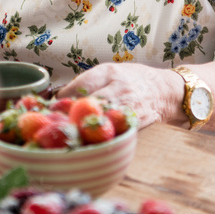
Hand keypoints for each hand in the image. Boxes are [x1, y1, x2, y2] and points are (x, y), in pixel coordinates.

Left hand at [56, 63, 181, 127]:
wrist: (164, 91)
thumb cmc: (132, 80)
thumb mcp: (110, 72)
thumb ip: (88, 82)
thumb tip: (60, 98)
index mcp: (109, 72)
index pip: (79, 86)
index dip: (61, 100)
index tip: (50, 108)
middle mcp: (118, 88)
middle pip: (87, 104)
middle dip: (69, 116)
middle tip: (54, 125)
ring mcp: (128, 106)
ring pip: (101, 120)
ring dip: (83, 128)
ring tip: (68, 135)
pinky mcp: (135, 123)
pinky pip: (115, 132)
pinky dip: (101, 138)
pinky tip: (91, 142)